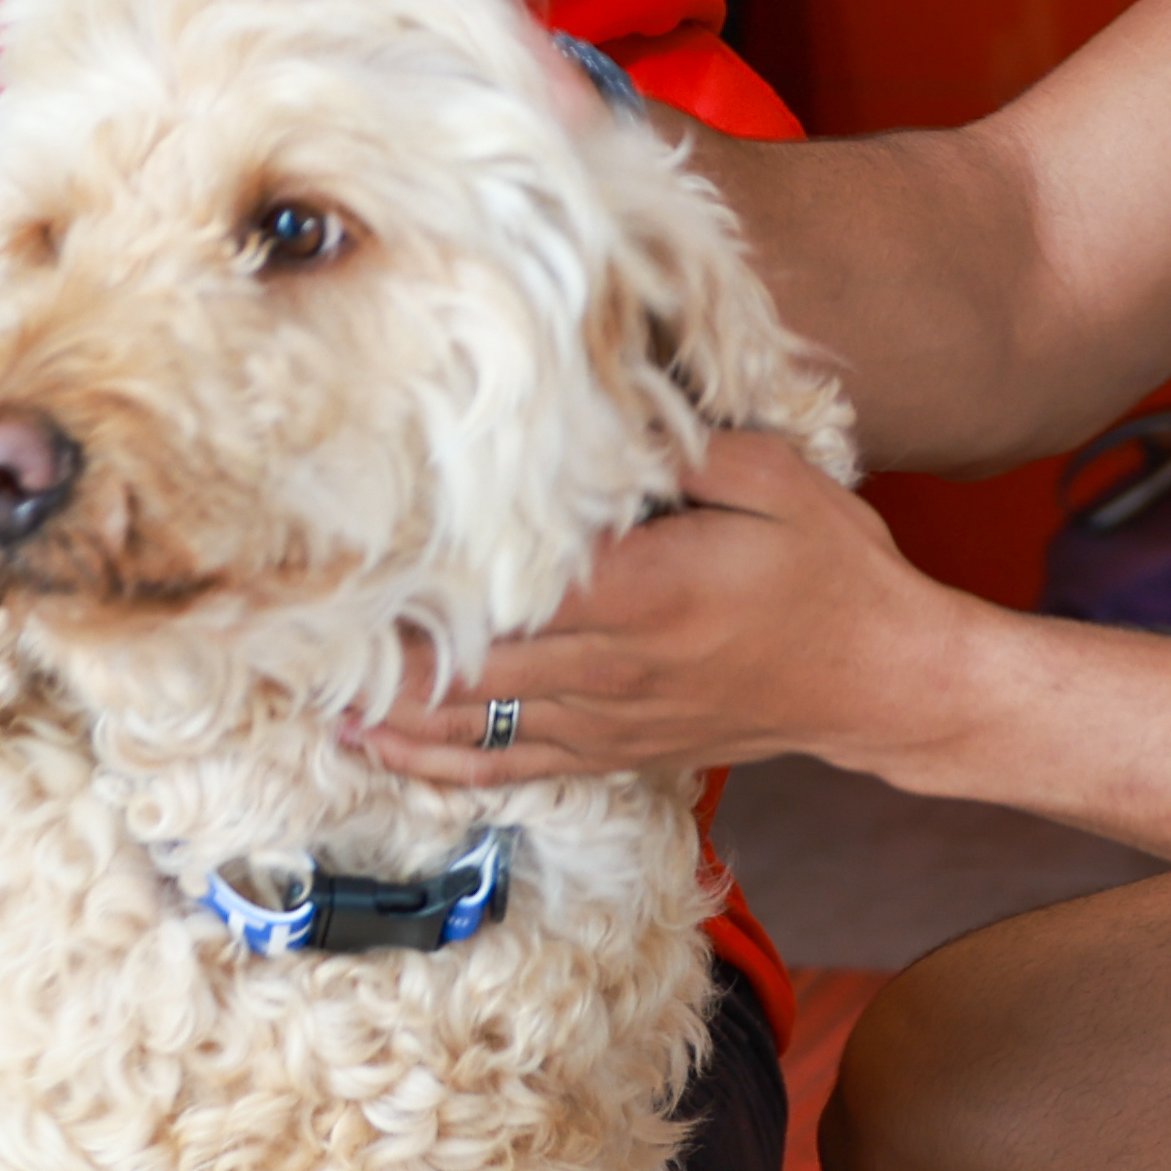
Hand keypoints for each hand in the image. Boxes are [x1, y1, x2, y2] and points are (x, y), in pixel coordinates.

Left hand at [351, 430, 932, 789]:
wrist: (882, 680)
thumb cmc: (831, 569)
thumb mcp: (775, 475)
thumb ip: (681, 445)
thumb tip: (599, 406)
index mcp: (643, 591)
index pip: (507, 591)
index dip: (421, 585)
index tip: (345, 564)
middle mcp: (613, 666)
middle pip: (467, 666)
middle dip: (377, 654)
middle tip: (289, 634)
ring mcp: (609, 719)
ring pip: (473, 725)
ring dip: (388, 714)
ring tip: (306, 695)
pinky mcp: (614, 751)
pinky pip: (510, 764)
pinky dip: (439, 763)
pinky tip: (380, 750)